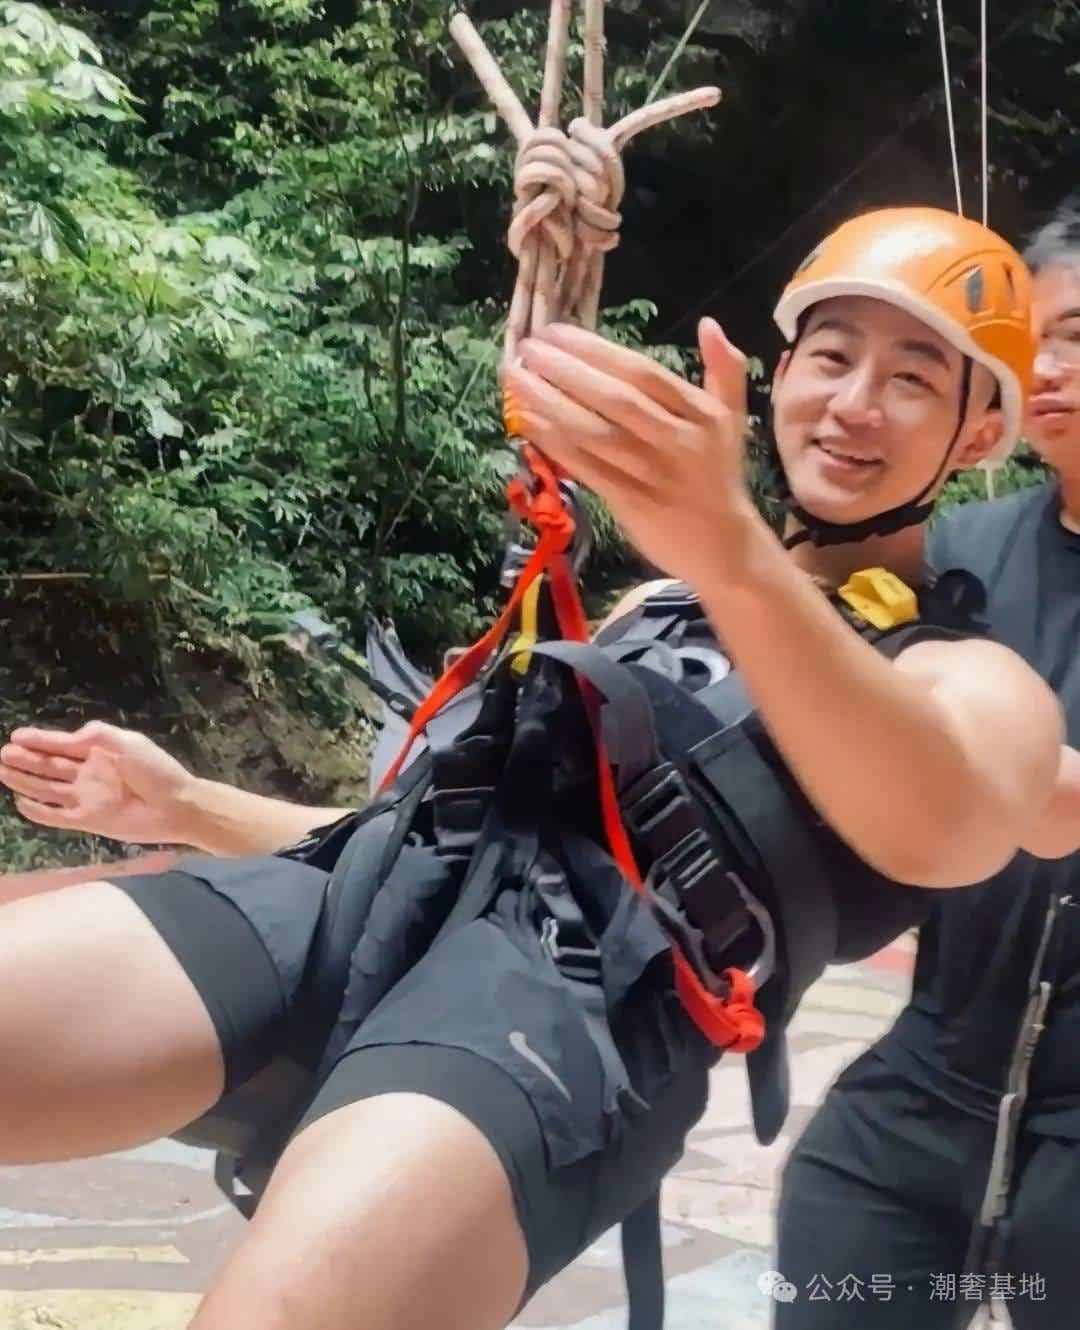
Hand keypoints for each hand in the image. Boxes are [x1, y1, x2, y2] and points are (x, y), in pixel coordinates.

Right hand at [0, 721, 196, 843]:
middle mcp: (88, 773)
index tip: (17, 735)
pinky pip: (57, 815)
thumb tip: (69, 736)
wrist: (177, 806)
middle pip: (49, 766)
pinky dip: (39, 811)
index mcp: (98, 751)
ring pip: (47, 788)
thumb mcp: (129, 743)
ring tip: (1, 771)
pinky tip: (20, 802)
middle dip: (26, 760)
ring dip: (25, 781)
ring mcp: (86, 797)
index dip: (40, 740)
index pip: (62, 744)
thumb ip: (97, 735)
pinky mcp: (88, 820)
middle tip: (2, 754)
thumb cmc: (156, 770)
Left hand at [502, 317, 760, 585]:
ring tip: (515, 379)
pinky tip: (526, 422)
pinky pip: (585, 467)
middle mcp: (675, 439)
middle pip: (614, 398)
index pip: (641, 373)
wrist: (722, 546)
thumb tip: (709, 323)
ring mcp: (651, 473)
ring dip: (549, 403)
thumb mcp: (732, 418)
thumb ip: (725, 369)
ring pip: (594, 432)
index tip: (556, 333)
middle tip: (527, 349)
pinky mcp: (630, 503)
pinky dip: (554, 443)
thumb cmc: (718, 475)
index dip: (596, 351)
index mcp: (699, 413)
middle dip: (566, 369)